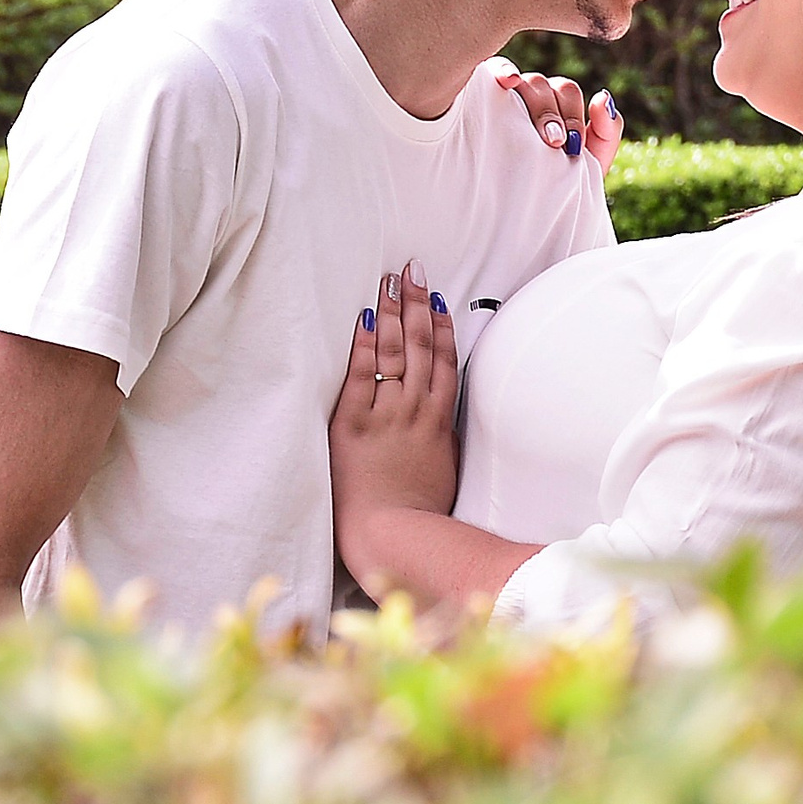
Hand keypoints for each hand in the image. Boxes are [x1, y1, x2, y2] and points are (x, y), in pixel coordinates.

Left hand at [330, 259, 461, 584]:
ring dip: (392, 312)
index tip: (436, 297)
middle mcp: (416, 408)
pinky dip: (364, 343)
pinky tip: (364, 317)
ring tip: (390, 281)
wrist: (394, 533)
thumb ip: (444, 433)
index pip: (444, 359)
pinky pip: (361, 373)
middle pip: (420, 344)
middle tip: (412, 270)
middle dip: (415, 303)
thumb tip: (441, 413)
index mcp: (440, 419)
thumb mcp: (448, 465)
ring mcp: (386, 413)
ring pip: (394, 351)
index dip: (440, 324)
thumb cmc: (422, 510)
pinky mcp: (354, 423)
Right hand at [488, 60, 623, 168]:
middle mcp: (532, 93)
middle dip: (552, 115)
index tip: (573, 147)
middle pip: (543, 85)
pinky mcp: (482, 98)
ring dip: (533, 104)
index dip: (572, 116)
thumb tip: (602, 96)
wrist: (533, 208)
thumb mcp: (593, 160)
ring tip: (535, 132)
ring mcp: (507, 95)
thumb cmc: (561, 181)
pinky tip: (508, 80)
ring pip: (523, 82)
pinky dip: (501, 70)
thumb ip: (607, 130)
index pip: (566, 91)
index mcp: (557, 101)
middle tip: (555, 143)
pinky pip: (490, 72)